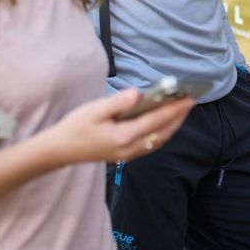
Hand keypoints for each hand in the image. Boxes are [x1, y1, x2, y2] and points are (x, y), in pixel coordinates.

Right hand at [42, 88, 193, 165]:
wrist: (59, 150)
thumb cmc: (75, 127)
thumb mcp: (94, 110)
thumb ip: (118, 102)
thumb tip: (139, 93)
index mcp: (123, 136)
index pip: (156, 120)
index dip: (175, 109)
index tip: (189, 98)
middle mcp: (130, 148)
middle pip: (163, 133)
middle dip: (178, 117)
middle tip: (190, 102)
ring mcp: (128, 155)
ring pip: (159, 141)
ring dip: (172, 126)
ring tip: (181, 111)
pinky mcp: (125, 156)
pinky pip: (151, 145)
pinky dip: (162, 133)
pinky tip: (164, 125)